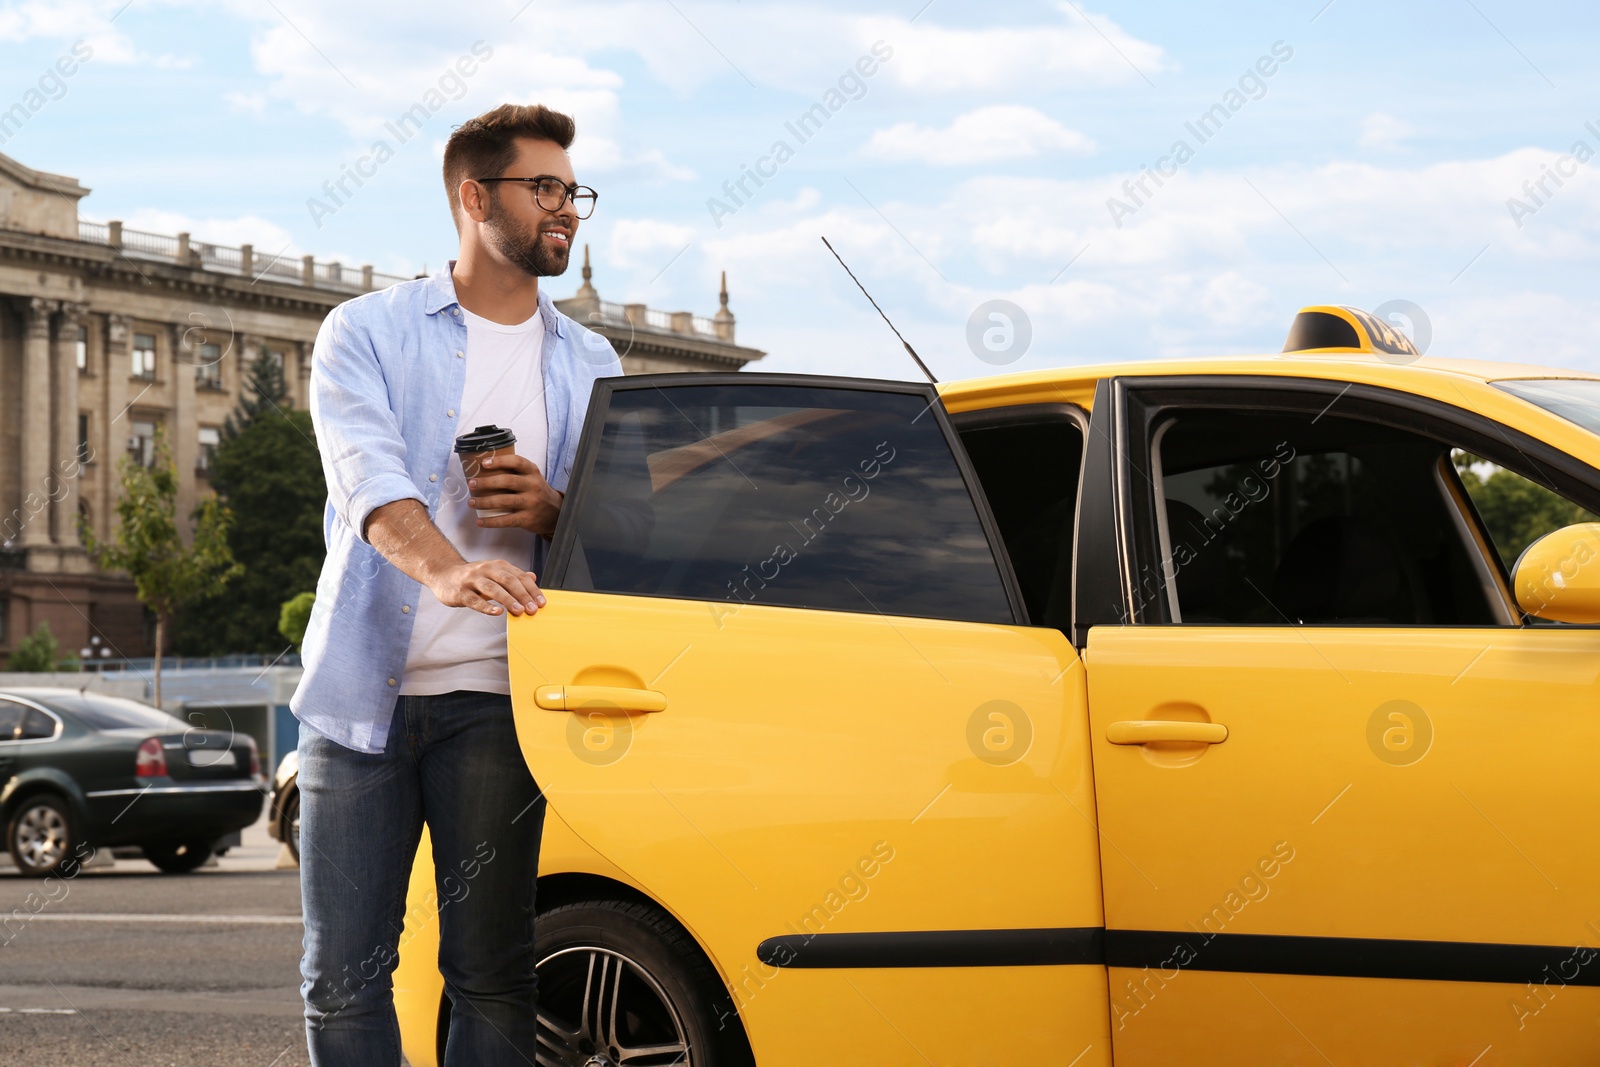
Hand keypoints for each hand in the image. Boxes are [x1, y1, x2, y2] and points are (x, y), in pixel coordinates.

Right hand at [429, 559, 545, 616]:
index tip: (541, 602)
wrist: (443, 574)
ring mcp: (472, 581)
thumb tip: (533, 577)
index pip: (519, 577)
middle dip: (523, 595)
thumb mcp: (494, 573)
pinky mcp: (461, 592)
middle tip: (533, 609)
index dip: (532, 590)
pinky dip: (487, 607)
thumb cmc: (473, 576)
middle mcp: (486, 570)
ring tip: (519, 611)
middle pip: (508, 581)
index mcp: (497, 566)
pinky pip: (475, 600)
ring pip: (492, 589)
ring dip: (508, 600)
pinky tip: (497, 612)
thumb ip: (513, 576)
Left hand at [467, 454, 562, 536]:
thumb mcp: (532, 478)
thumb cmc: (537, 492)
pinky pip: (506, 520)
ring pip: (504, 501)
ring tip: (471, 502)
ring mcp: (531, 503)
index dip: (499, 461)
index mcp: (532, 472)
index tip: (483, 463)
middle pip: (507, 481)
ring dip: (485, 502)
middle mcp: (533, 486)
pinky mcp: (528, 519)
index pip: (516, 462)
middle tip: (472, 484)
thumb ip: (515, 473)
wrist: (556, 513)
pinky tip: (479, 521)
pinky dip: (491, 521)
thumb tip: (483, 470)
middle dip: (486, 482)